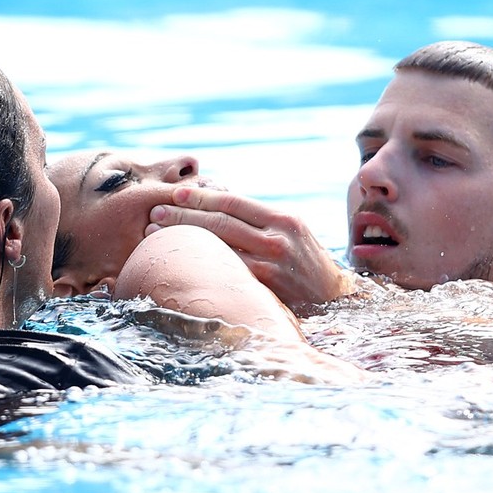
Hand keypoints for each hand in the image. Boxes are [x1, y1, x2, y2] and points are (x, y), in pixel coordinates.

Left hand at [148, 187, 356, 308]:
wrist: (337, 299)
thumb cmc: (308, 263)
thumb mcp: (292, 232)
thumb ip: (260, 221)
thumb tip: (218, 204)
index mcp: (284, 220)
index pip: (234, 202)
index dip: (202, 197)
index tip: (177, 194)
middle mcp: (278, 239)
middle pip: (221, 222)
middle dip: (184, 215)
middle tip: (155, 211)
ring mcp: (272, 265)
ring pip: (219, 246)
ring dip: (184, 237)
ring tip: (156, 232)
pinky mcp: (266, 289)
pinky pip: (226, 272)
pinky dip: (201, 264)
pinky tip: (181, 261)